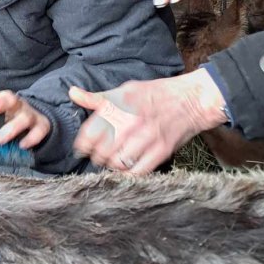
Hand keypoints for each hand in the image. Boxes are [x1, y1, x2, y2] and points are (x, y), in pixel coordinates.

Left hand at [0, 89, 50, 149]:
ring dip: (11, 127)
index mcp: (0, 100)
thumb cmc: (9, 122)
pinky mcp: (42, 126)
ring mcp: (30, 115)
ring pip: (24, 117)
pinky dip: (31, 138)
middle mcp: (15, 105)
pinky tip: (22, 145)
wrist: (39, 123)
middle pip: (7, 98)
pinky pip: (39, 130)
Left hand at [70, 70, 226, 173]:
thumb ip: (98, 98)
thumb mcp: (125, 89)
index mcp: (119, 105)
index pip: (90, 132)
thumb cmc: (155, 94)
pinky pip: (137, 171)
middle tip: (98, 158)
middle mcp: (131, 121)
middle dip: (97, 157)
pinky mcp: (161, 151)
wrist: (191, 100)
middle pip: (102, 151)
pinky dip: (129, 173)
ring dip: (112, 166)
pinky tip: (128, 168)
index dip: (83, 145)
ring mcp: (147, 137)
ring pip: (118, 163)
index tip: (83, 149)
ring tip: (113, 162)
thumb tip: (72, 93)